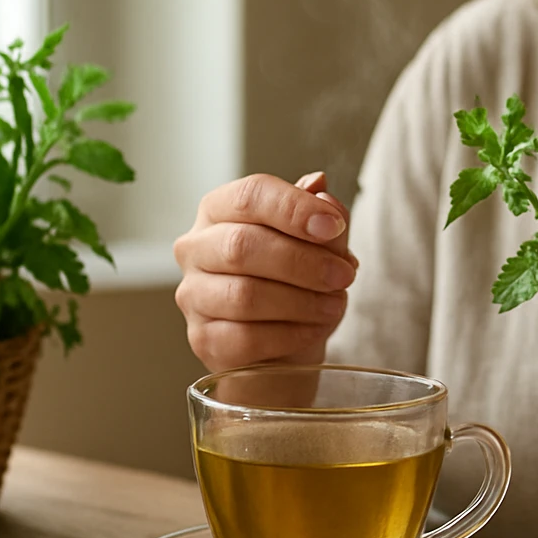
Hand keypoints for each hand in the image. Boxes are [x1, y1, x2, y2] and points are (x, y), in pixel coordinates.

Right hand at [174, 170, 357, 370]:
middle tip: (344, 275)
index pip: (249, 196)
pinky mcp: (202, 339)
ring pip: (244, 295)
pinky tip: (314, 329)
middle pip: (241, 245)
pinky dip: (291, 334)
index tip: (334, 226)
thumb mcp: (320, 245)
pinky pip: (246, 338)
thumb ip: (322, 217)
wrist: (286, 345)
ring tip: (335, 304)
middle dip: (303, 261)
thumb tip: (322, 192)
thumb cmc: (298, 283)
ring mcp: (193, 295)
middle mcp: (196, 248)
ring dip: (302, 301)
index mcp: (220, 210)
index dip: (294, 208)